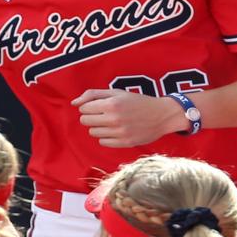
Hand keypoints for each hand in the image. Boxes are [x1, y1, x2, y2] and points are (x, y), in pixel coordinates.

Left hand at [73, 89, 188, 147]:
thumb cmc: (138, 102)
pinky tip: (116, 131)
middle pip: (85, 121)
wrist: (162, 115)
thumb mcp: (117, 92)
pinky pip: (103, 142)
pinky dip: (106, 137)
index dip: (90, 107)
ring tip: (111, 123)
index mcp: (111, 104)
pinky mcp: (124, 143)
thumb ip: (93, 94)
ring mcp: (119, 132)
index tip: (100, 106)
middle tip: (104, 114)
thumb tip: (74, 103)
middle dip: (92, 117)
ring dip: (99, 127)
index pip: (84, 109)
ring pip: (93, 132)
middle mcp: (114, 119)